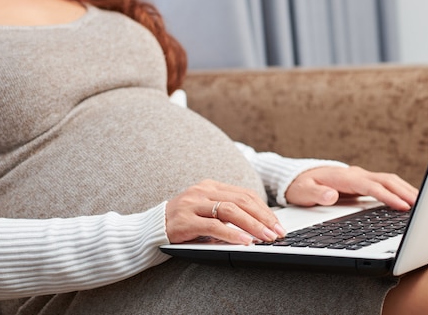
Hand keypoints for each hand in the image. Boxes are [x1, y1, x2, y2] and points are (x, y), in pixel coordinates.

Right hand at [166, 179, 286, 244]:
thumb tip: (259, 226)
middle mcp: (203, 191)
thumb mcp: (206, 213)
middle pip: (241, 201)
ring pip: (230, 211)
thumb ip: (226, 214)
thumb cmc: (182, 223)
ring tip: (266, 238)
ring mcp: (193, 204)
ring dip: (252, 225)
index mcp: (211, 186)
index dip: (264, 210)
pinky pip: (214, 226)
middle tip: (278, 233)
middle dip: (263, 218)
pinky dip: (232, 234)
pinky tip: (244, 242)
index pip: (245, 194)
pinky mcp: (185, 220)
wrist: (150, 229)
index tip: (278, 224)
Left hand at [285, 166, 417, 210]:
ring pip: (389, 180)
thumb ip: (315, 194)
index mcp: (343, 177)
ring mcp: (360, 177)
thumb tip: (331, 196)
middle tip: (423, 206)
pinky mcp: (362, 182)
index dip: (387, 196)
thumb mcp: (302, 192)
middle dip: (405, 192)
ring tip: (423, 204)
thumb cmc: (300, 186)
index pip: (370, 186)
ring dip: (406, 190)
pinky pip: (385, 184)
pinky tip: (409, 200)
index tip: (402, 206)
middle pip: (386, 179)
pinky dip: (400, 190)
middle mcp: (355, 174)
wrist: (297, 178)